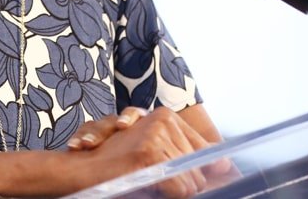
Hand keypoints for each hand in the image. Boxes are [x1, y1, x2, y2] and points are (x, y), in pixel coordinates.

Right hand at [70, 106, 236, 197]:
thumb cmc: (115, 166)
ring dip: (174, 191)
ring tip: (147, 183)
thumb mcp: (154, 155)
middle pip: (199, 168)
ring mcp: (157, 135)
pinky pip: (181, 189)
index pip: (206, 151)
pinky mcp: (150, 154)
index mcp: (165, 117)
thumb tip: (226, 168)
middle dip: (185, 182)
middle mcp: (164, 120)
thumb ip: (185, 155)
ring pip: (192, 182)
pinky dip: (170, 195)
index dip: (203, 172)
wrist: (81, 171)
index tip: (206, 180)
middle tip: (156, 181)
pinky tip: (148, 188)